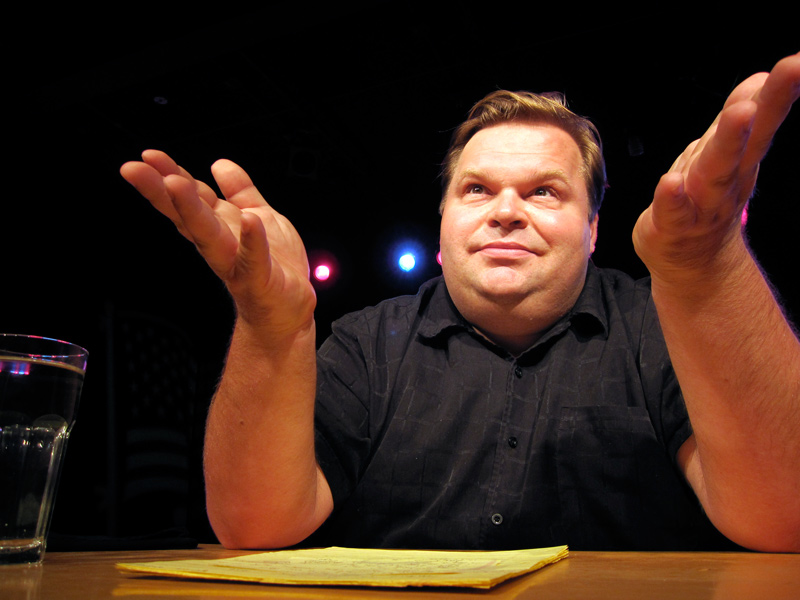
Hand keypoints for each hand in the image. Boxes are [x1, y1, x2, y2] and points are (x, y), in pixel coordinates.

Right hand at [120, 150, 315, 335]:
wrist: (289, 311)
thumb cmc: (274, 267)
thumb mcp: (259, 216)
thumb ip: (241, 191)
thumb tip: (219, 164)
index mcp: (220, 226)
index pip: (189, 198)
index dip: (168, 176)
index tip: (147, 158)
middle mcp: (221, 244)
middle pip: (187, 215)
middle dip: (162, 192)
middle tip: (136, 169)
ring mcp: (237, 263)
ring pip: (210, 235)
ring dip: (192, 210)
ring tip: (175, 184)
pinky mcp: (260, 280)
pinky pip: (255, 259)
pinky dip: (252, 242)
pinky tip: (249, 221)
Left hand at [633, 52, 799, 282]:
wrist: (692, 262)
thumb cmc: (705, 199)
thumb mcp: (725, 156)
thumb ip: (739, 120)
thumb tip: (759, 78)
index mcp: (740, 157)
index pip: (761, 118)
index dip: (780, 88)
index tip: (798, 59)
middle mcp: (727, 179)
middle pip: (746, 140)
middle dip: (765, 106)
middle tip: (783, 72)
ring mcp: (701, 204)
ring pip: (715, 172)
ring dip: (728, 143)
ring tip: (740, 113)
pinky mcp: (672, 226)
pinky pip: (672, 211)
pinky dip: (671, 198)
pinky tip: (670, 182)